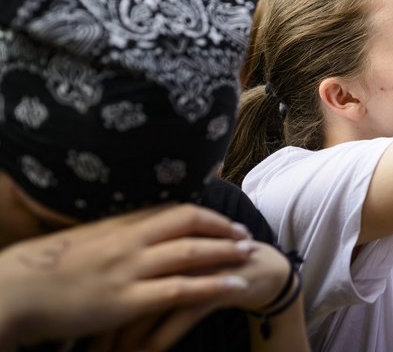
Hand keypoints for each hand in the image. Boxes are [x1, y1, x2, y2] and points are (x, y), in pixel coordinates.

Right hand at [0, 205, 255, 347]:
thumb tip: (137, 230)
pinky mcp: (127, 300)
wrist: (13, 292)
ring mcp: (130, 269)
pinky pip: (181, 290)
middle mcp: (129, 240)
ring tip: (250, 255)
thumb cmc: (44, 271)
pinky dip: (213, 285)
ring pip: (191, 252)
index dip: (204, 214)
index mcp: (119, 225)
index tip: (225, 220)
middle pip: (189, 223)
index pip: (172, 210)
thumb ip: (115, 235)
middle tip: (246, 235)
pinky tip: (235, 287)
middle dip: (222, 228)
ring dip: (226, 252)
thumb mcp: (85, 243)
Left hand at [90, 243, 294, 351]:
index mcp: (159, 240)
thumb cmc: (212, 267)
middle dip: (107, 326)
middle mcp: (175, 251)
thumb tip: (104, 288)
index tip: (73, 332)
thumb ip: (145, 266)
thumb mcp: (174, 263)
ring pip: (152, 306)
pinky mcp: (217, 285)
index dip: (92, 302)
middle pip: (128, 289)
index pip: (115, 271)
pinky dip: (161, 340)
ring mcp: (197, 268)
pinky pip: (181, 317)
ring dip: (130, 339)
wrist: (263, 269)